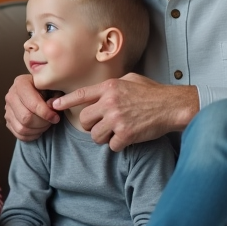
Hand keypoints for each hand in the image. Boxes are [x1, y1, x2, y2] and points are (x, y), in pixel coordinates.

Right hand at [4, 73, 60, 141]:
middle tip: (51, 121)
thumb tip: (52, 105)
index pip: (32, 104)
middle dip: (42, 123)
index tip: (56, 117)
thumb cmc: (48, 89)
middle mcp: (11, 96)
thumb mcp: (54, 88)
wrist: (39, 91)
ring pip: (22, 128)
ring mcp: (7, 109)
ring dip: (38, 130)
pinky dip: (31, 135)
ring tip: (46, 124)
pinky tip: (39, 129)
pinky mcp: (8, 120)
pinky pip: (19, 134)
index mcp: (21, 83)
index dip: (46, 114)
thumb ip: (56, 96)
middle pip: (26, 118)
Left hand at [51, 74, 198, 150]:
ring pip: (95, 136)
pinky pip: (111, 146)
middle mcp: (109, 103)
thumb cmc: (153, 93)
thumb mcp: (131, 80)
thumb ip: (112, 85)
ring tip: (116, 132)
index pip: (81, 95)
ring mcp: (117, 119)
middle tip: (102, 125)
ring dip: (103, 137)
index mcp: (109, 88)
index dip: (65, 101)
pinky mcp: (125, 134)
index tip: (54, 105)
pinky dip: (118, 145)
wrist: (173, 106)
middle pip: (84, 120)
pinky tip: (128, 138)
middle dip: (90, 125)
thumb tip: (100, 90)